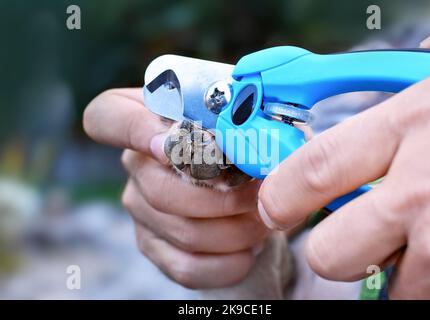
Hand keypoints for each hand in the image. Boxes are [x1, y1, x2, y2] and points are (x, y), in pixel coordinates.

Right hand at [83, 88, 267, 288]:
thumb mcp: (245, 123)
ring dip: (236, 231)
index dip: (133, 130)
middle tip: (261, 196)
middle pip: (161, 190)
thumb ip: (239, 121)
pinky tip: (249, 250)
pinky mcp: (153, 245)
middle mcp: (136, 165)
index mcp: (147, 123)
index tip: (171, 145)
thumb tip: (251, 138)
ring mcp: (140, 209)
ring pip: (183, 231)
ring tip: (263, 221)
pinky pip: (187, 266)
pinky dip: (227, 263)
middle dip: (222, 200)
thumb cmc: (242, 148)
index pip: (106, 117)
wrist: (245, 193)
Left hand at [257, 23, 429, 298]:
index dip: (282, 196)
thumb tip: (348, 109)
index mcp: (414, 124)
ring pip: (391, 289)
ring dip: (399, 271)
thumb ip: (396, 103)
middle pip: (332, 253)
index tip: (275, 207)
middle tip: (355, 234)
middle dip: (334, 251)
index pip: (313, 171)